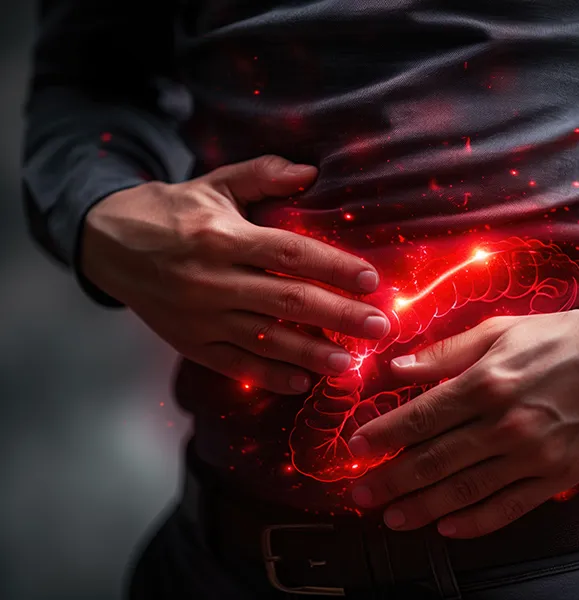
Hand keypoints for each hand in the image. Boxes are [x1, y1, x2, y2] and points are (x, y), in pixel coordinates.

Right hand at [81, 155, 390, 393]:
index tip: (371, 281)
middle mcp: (213, 280)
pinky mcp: (190, 342)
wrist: (108, 243)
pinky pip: (235, 365)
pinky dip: (269, 376)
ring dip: (312, 353)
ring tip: (351, 363)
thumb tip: (311, 171)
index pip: (290, 254)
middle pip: (288, 301)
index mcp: (223, 238)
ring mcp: (201, 316)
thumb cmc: (173, 212)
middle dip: (338, 316)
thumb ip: (263, 176)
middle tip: (379, 327)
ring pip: (266, 340)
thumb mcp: (215, 184)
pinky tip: (302, 382)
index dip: (334, 268)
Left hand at [347, 309, 578, 537]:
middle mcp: (505, 423)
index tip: (355, 447)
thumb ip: (446, 351)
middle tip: (359, 493)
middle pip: (434, 460)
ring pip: (464, 490)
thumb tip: (396, 366)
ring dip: (421, 507)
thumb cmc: (564, 338)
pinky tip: (446, 527)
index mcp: (488, 381)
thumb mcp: (502, 329)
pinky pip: (508, 508)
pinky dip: (474, 522)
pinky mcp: (557, 477)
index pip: (421, 416)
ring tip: (391, 517)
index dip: (383, 435)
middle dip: (390, 479)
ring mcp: (532, 455)